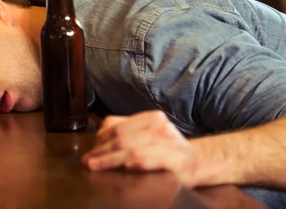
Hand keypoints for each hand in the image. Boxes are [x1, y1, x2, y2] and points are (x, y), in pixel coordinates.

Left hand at [82, 111, 198, 186]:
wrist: (197, 162)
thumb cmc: (166, 148)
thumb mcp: (148, 133)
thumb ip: (127, 130)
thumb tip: (98, 138)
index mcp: (152, 118)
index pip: (119, 126)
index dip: (101, 139)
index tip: (90, 151)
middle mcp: (161, 128)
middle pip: (123, 138)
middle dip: (102, 151)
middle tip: (88, 161)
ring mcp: (169, 145)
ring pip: (133, 150)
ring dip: (111, 159)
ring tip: (96, 166)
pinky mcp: (175, 162)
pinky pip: (152, 160)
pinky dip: (137, 163)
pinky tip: (126, 167)